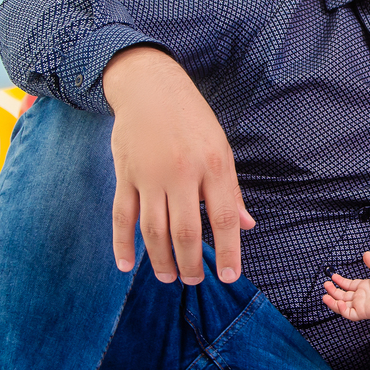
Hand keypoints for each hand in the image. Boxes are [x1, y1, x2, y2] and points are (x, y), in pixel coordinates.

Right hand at [105, 46, 254, 285]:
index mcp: (214, 166)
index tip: (230, 276)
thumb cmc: (193, 121)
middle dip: (191, 263)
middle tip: (195, 281)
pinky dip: (122, 243)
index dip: (229, 250)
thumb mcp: (222, 149)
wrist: (150, 88)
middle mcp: (182, 173)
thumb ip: (231, 191)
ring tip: (169, 277)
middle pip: (185, 231)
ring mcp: (150, 175)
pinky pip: (123, 216)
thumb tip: (247, 225)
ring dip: (160, 259)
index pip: (224, 217)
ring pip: (153, 230)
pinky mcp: (125, 175)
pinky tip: (127, 265)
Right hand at [322, 252, 369, 321]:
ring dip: (333, 302)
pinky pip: (349, 313)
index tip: (332, 276)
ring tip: (325, 296)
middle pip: (342, 295)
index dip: (340, 282)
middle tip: (325, 285)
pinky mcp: (363, 312)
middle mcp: (361, 297)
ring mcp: (361, 305)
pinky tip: (338, 302)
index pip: (348, 286)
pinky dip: (342, 309)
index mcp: (364, 287)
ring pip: (342, 306)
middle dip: (333, 291)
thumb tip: (365, 253)